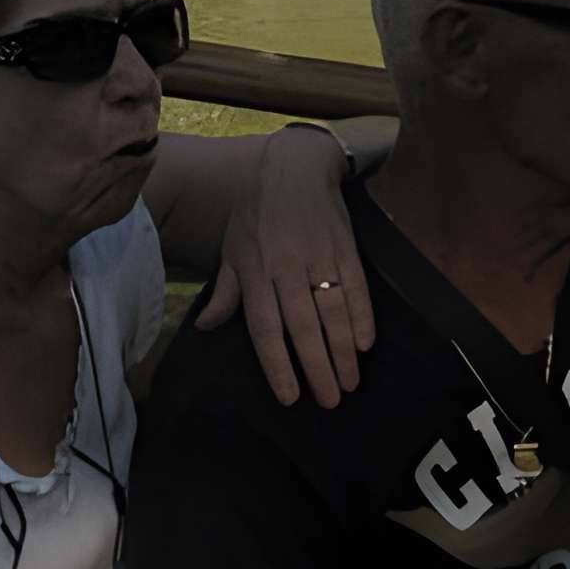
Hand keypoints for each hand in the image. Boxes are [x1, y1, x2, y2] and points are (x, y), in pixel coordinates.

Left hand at [191, 126, 372, 409]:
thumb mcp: (233, 249)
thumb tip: (204, 328)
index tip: (290, 397)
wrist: (293, 166)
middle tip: (329, 402)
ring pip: (331, 312)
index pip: (264, 327)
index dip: (276, 364)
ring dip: (342, 351)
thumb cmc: (257, 213)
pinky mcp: (344, 246)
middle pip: (301, 326)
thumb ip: (225, 292)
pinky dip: (362, 316)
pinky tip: (365, 344)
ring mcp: (317, 256)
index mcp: (254, 271)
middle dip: (316, 367)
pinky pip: (356, 287)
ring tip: (350, 384)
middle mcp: (284, 267)